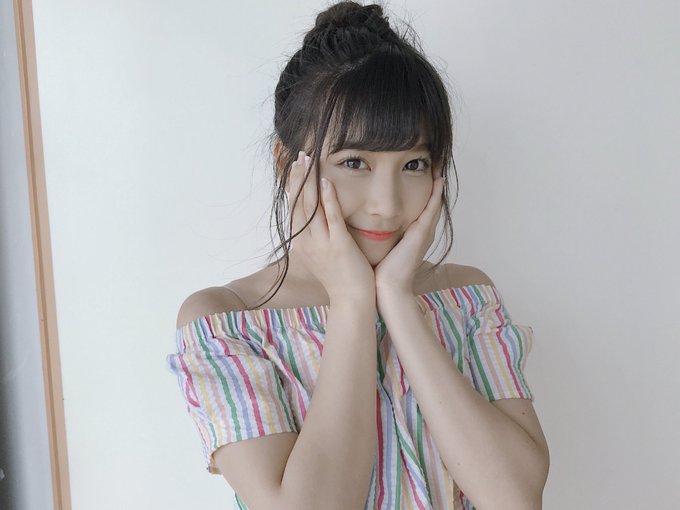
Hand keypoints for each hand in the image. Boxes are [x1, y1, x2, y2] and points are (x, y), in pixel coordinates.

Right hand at [288, 150, 375, 301]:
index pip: (293, 208)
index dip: (293, 186)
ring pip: (311, 206)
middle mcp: (306, 242)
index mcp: (301, 244)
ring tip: (309, 160)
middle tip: (299, 155)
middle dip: (298, 177)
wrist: (352, 300)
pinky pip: (331, 217)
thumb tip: (316, 220)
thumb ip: (317, 237)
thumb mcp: (321, 256)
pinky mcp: (338, 245)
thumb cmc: (341, 277)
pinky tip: (327, 181)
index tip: (294, 167)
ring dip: (309, 181)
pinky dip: (328, 198)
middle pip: (298, 203)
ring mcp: (321, 244)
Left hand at [374, 170, 445, 294]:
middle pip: (431, 201)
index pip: (421, 206)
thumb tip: (367, 221)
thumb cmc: (381, 270)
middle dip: (433, 182)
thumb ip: (380, 233)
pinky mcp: (422, 233)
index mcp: (413, 233)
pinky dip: (436, 194)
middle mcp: (422, 231)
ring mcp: (425, 232)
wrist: (387, 288)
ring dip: (437, 183)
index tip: (420, 170)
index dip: (422, 189)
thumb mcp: (382, 245)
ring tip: (438, 163)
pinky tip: (437, 178)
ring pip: (434, 202)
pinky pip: (432, 208)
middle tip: (434, 161)